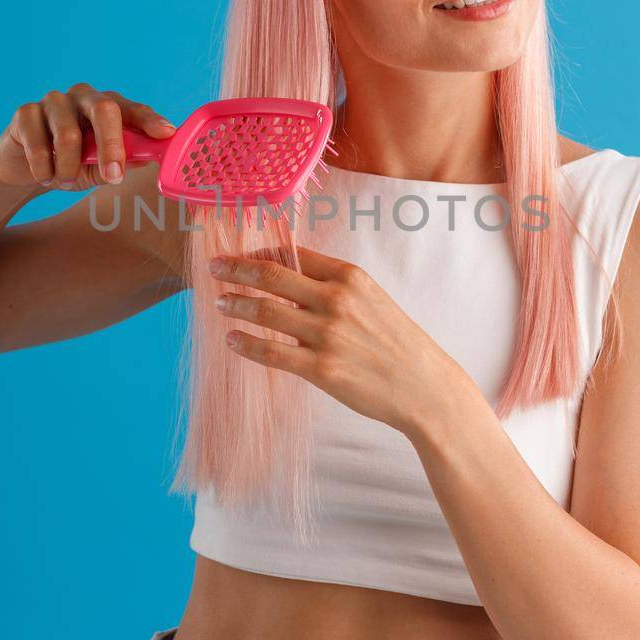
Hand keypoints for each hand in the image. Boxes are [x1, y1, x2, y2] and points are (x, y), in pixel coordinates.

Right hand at [0, 83, 175, 190]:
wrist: (25, 169)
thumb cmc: (71, 164)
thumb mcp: (99, 168)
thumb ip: (122, 162)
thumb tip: (148, 159)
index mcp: (107, 106)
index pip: (133, 109)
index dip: (150, 120)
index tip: (165, 134)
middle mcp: (83, 96)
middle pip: (104, 109)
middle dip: (111, 147)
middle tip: (113, 177)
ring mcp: (53, 101)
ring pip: (68, 135)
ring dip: (69, 169)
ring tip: (65, 181)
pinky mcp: (25, 112)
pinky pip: (38, 145)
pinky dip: (44, 170)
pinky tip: (44, 176)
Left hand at [208, 244, 465, 438]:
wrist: (425, 386)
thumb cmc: (397, 343)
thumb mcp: (372, 300)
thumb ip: (335, 287)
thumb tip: (290, 280)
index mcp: (350, 277)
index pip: (293, 255)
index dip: (259, 252)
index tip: (238, 254)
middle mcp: (337, 299)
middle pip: (271, 276)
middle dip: (236, 270)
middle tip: (214, 269)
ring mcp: (328, 334)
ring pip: (266, 311)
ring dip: (237, 304)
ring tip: (220, 303)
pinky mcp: (323, 369)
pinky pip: (272, 352)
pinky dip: (246, 344)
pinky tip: (233, 340)